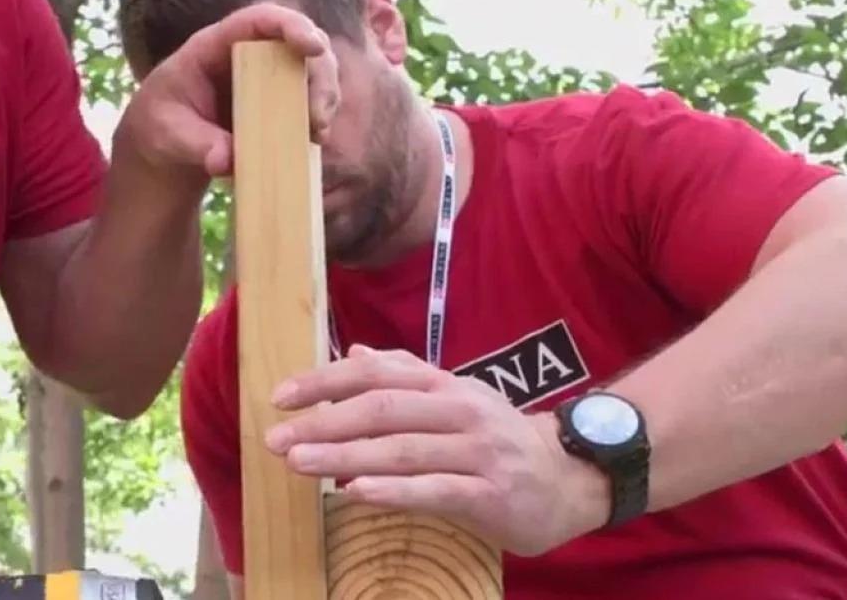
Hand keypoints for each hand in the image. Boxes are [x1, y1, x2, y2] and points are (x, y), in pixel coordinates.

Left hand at [115, 2, 339, 183]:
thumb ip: (195, 144)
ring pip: (312, 68)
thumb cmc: (160, 126)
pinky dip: (319, 116)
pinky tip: (315, 141)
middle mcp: (247, 53)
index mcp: (214, 46)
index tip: (313, 47)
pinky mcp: (277, 99)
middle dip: (319, 73)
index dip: (290, 25)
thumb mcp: (168, 135)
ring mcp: (266, 74)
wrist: (165, 142)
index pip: (257, 20)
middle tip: (317, 116)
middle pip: (297, 42)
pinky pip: (309, 97)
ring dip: (325, 96)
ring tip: (317, 134)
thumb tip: (226, 161)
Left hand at [263, 344, 608, 556]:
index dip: (324, 382)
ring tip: (299, 463)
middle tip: (276, 438)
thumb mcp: (452, 399)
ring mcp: (477, 451)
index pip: (376, 374)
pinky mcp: (491, 493)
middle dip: (323, 422)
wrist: (570, 478)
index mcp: (443, 384)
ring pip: (402, 449)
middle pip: (382, 409)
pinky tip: (357, 493)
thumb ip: (403, 377)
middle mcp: (459, 410)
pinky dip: (395, 491)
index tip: (280, 397)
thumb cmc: (497, 439)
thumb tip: (353, 352)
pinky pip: (436, 490)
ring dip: (345, 455)